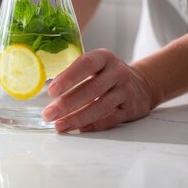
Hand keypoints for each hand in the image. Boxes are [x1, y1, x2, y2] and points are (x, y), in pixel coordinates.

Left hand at [42, 48, 159, 131]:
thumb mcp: (96, 64)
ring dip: (77, 118)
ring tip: (59, 125)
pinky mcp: (131, 109)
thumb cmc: (108, 74)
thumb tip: (45, 89)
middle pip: (91, 90)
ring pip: (100, 107)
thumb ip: (76, 72)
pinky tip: (79, 129)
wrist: (141, 84)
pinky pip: (110, 119)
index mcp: (104, 57)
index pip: (86, 65)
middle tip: (49, 114)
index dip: (68, 77)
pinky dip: (93, 125)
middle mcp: (117, 73)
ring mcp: (125, 91)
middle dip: (67, 104)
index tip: (51, 91)